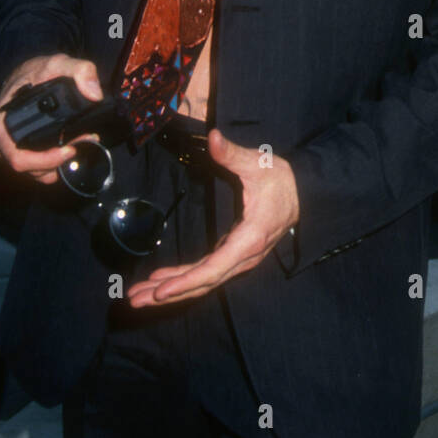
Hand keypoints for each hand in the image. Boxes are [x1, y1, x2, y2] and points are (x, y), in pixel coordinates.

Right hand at [0, 53, 101, 184]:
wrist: (24, 75)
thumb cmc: (35, 72)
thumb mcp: (57, 63)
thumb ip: (80, 70)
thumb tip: (94, 94)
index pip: (19, 157)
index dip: (47, 160)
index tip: (71, 149)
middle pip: (27, 168)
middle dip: (56, 162)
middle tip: (79, 145)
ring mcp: (3, 148)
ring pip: (32, 171)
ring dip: (57, 164)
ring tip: (78, 143)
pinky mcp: (14, 151)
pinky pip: (33, 169)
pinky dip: (52, 164)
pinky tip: (68, 149)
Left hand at [126, 129, 299, 306]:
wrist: (303, 193)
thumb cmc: (280, 178)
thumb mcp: (258, 163)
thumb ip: (232, 154)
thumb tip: (214, 137)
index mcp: (249, 239)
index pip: (214, 268)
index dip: (186, 281)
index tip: (161, 291)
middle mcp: (243, 257)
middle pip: (203, 282)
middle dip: (168, 294)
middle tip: (134, 300)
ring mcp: (238, 258)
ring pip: (202, 281)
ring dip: (170, 290)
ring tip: (137, 296)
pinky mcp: (232, 254)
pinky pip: (205, 273)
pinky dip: (181, 279)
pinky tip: (159, 281)